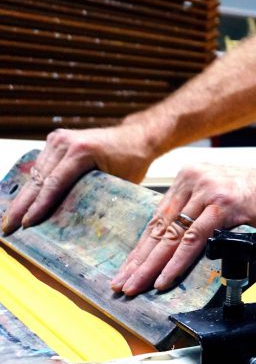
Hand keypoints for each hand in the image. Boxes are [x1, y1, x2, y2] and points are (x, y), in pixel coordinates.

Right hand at [2, 126, 154, 233]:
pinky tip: (21, 201)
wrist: (135, 136)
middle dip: (21, 205)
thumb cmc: (132, 159)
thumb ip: (98, 197)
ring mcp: (58, 139)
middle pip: (38, 179)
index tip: (26, 223)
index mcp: (82, 151)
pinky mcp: (55, 141)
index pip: (54, 184)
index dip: (38, 206)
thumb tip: (81, 224)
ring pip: (35, 173)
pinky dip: (31, 184)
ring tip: (10, 218)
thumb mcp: (120, 181)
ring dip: (22, 197)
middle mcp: (65, 142)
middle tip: (8, 227)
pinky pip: (40, 166)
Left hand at [111, 163, 255, 295]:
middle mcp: (195, 180)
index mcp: (191, 178)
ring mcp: (210, 191)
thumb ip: (202, 216)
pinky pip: (195, 239)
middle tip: (122, 285)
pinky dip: (178, 263)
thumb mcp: (225, 202)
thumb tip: (181, 247)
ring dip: (152, 267)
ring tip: (136, 287)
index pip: (159, 220)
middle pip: (160, 228)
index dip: (142, 249)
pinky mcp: (226, 205)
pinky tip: (165, 279)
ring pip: (172, 236)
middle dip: (139, 262)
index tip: (127, 270)